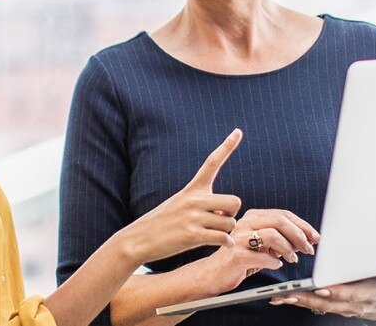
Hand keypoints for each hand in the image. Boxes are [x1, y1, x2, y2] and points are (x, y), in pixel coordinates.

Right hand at [116, 129, 244, 264]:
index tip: (238, 131)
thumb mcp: (178, 204)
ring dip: (226, 232)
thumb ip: (202, 204)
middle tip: (219, 221)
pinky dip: (226, 243)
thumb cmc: (161, 224)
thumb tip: (226, 214)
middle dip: (231, 214)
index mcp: (191, 189)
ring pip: (230, 223)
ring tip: (211, 234)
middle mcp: (194, 199)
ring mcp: (193, 217)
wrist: (136, 240)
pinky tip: (221, 244)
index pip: (212, 163)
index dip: (227, 146)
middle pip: (235, 201)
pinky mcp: (192, 235)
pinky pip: (223, 238)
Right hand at [235, 209, 319, 261]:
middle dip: (300, 235)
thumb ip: (281, 239)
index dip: (303, 225)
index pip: (283, 214)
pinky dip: (274, 262)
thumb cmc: (240, 258)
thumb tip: (306, 239)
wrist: (213, 273)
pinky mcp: (237, 255)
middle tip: (309, 249)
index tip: (315, 237)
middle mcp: (245, 223)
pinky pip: (263, 257)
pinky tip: (276, 265)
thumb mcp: (263, 245)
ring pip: (273, 234)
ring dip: (288, 248)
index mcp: (253, 217)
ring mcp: (240, 238)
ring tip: (292, 259)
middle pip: (280, 220)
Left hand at [270, 268, 375, 319]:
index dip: (337, 292)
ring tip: (278, 296)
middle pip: (329, 302)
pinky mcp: (336, 305)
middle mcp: (355, 304)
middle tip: (288, 294)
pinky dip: (300, 301)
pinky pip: (316, 305)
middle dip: (308, 299)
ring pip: (319, 305)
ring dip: (298, 301)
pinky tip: (284, 297)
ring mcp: (345, 307)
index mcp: (372, 294)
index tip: (322, 288)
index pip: (352, 294)